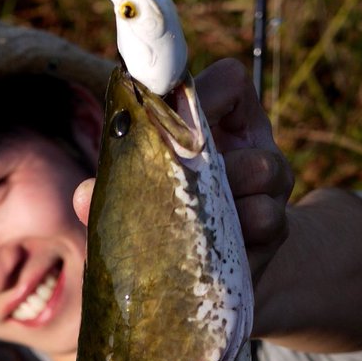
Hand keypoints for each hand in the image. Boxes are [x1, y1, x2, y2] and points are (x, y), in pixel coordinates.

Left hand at [73, 59, 293, 285]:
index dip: (205, 93)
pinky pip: (267, 218)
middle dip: (208, 160)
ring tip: (195, 218)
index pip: (230, 82)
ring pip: (264, 170)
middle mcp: (254, 149)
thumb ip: (114, 190)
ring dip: (224, 196)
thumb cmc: (167, 219)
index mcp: (222, 125)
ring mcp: (272, 189)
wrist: (205, 278)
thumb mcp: (141, 197)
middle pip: (248, 133)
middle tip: (179, 181)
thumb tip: (83, 196)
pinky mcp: (278, 229)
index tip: (178, 119)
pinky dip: (237, 230)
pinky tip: (210, 246)